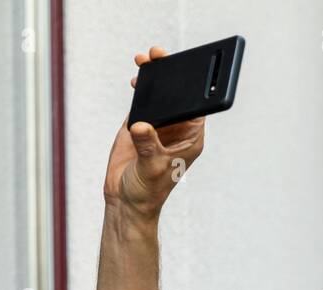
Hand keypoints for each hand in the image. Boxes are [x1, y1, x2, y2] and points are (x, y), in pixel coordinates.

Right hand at [103, 45, 205, 219]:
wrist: (125, 200)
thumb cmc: (147, 191)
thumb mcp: (152, 168)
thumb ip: (148, 145)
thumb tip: (142, 125)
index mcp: (190, 139)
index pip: (197, 106)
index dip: (194, 86)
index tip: (188, 68)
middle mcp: (177, 129)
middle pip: (177, 95)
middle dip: (170, 74)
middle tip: (160, 56)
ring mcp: (158, 125)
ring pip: (160, 95)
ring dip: (153, 77)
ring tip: (145, 61)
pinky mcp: (139, 125)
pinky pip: (143, 100)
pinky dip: (140, 87)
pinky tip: (137, 76)